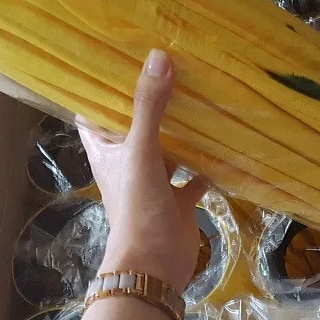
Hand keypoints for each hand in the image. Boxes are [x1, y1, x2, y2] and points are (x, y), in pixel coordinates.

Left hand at [78, 49, 207, 290]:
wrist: (155, 263)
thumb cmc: (137, 207)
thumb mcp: (142, 151)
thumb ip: (150, 107)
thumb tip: (159, 57)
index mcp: (107, 149)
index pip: (95, 111)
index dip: (102, 86)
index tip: (119, 56)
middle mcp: (128, 162)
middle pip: (135, 125)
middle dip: (150, 101)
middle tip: (170, 65)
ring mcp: (153, 182)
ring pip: (167, 148)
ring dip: (180, 129)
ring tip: (199, 94)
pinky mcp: (177, 200)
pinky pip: (193, 176)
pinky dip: (206, 163)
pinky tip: (223, 142)